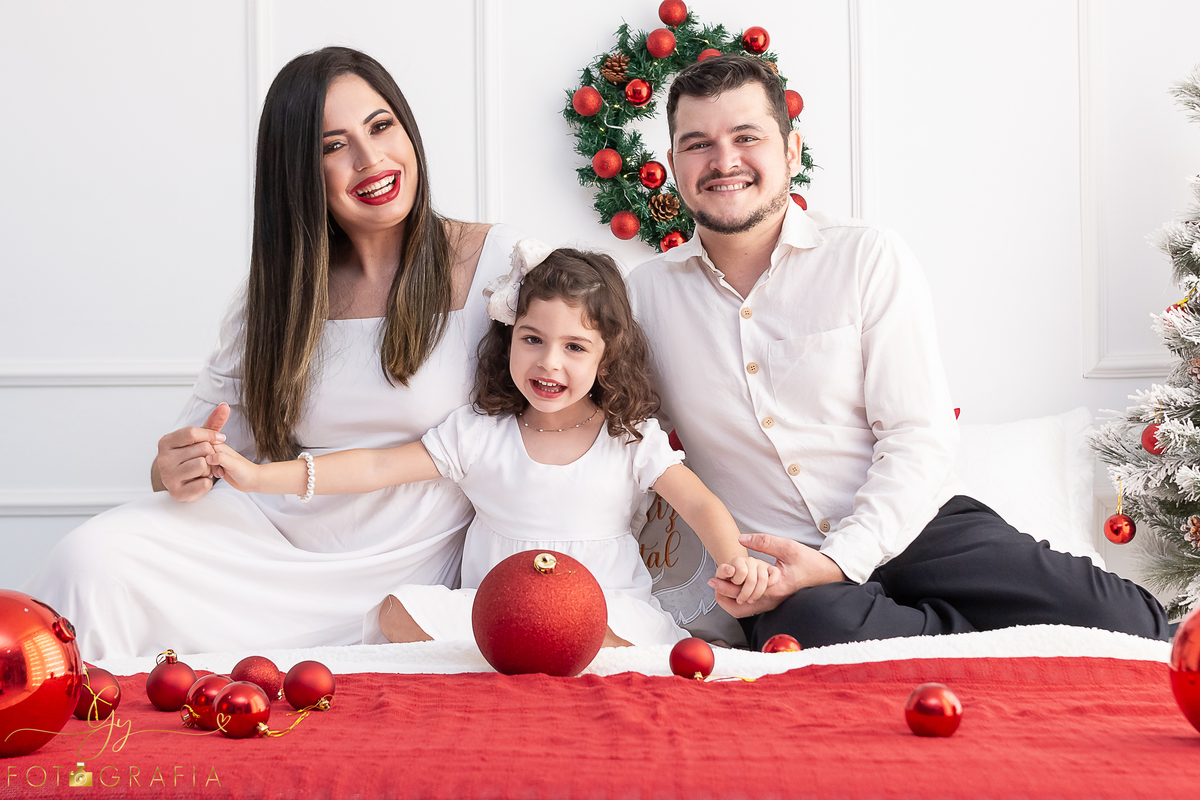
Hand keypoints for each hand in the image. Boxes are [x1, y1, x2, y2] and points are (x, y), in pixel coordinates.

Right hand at [151, 403, 229, 500]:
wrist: (180, 480)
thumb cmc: (191, 455)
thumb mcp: (200, 437)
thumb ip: (213, 422)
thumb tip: (225, 406)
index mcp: (165, 442)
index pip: (192, 433)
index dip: (210, 435)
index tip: (220, 439)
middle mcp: (162, 459)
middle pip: (201, 449)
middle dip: (211, 454)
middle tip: (207, 459)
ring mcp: (168, 477)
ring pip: (203, 465)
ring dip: (210, 468)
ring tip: (204, 469)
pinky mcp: (177, 493)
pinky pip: (204, 484)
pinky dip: (208, 482)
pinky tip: (201, 481)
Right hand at [206, 443, 259, 492]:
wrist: (252, 480)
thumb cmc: (246, 471)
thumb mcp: (233, 464)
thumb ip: (220, 458)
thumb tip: (206, 458)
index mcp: (219, 446)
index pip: (201, 446)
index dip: (201, 455)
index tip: (210, 463)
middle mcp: (216, 452)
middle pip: (199, 455)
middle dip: (205, 465)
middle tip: (218, 469)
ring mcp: (215, 460)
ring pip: (201, 464)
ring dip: (208, 471)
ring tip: (221, 473)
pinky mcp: (215, 468)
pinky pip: (204, 471)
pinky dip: (209, 475)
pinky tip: (219, 476)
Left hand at [709, 533, 847, 617]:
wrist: (826, 575)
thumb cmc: (809, 562)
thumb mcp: (787, 547)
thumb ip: (763, 542)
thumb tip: (741, 538)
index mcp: (776, 586)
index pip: (745, 590)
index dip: (728, 584)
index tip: (714, 578)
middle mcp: (773, 598)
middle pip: (742, 602)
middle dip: (725, 592)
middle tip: (711, 582)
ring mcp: (774, 602)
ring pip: (746, 607)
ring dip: (732, 597)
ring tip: (719, 586)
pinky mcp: (774, 601)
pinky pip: (753, 605)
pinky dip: (741, 599)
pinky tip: (734, 589)